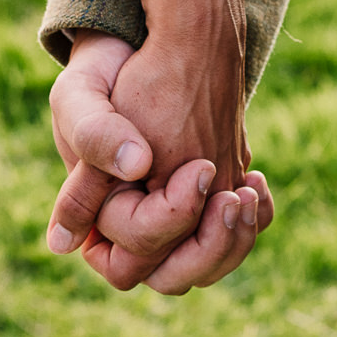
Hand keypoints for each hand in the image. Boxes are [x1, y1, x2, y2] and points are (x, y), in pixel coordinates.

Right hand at [45, 17, 273, 292]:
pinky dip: (254, 221)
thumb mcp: (82, 96)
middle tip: (231, 197)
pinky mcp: (206, 209)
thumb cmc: (100, 77)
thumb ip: (95, 134)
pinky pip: (235, 241)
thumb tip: (137, 166)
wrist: (139, 58)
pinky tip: (254, 184)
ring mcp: (174, 227)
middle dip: (208, 247)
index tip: (197, 169)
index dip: (165, 222)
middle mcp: (133, 235)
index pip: (132, 257)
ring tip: (247, 190)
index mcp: (95, 222)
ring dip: (236, 239)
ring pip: (210, 268)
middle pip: (173, 279)